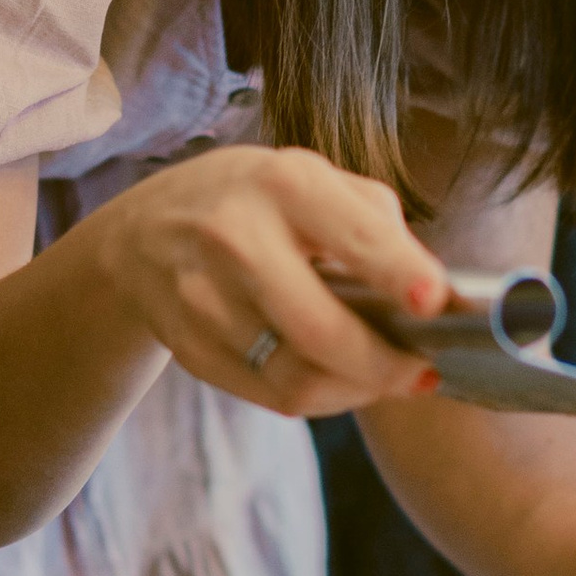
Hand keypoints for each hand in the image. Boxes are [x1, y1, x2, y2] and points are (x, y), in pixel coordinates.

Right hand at [88, 146, 451, 414]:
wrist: (140, 235)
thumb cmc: (249, 202)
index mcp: (282, 183)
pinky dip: (319, 399)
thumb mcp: (306, 176)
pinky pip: (273, 397)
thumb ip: (373, 218)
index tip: (435, 303)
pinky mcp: (190, 348)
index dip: (400, 273)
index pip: (353, 236)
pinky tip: (337, 381)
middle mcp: (236, 236)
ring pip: (299, 379)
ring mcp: (204, 298)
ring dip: (357, 390)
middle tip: (422, 373)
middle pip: (321, 331)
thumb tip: (432, 289)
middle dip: (385, 366)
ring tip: (383, 379)